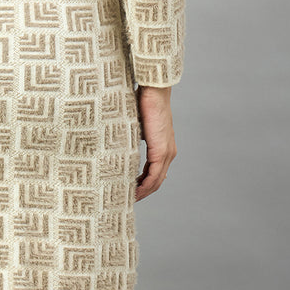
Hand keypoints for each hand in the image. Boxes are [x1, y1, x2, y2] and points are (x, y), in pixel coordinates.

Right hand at [134, 85, 176, 201]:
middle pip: (158, 180)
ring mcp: (166, 153)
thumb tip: (121, 141)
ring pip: (157, 181)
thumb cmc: (144, 101)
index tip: (133, 189)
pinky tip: (135, 191)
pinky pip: (153, 176)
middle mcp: (169, 152)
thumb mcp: (138, 124)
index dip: (145, 183)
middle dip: (144, 191)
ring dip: (144, 192)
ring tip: (131, 198)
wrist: (154, 91)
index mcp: (164, 145)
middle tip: (130, 198)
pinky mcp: (161, 151)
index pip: (156, 171)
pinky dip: (145, 186)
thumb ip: (135, 135)